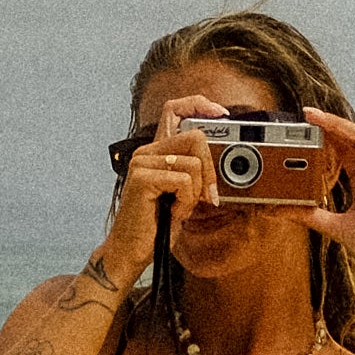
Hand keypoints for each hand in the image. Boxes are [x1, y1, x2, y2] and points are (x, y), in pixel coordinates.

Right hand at [102, 93, 225, 285]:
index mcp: (155, 151)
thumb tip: (217, 160)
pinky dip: (186, 202)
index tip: (222, 114)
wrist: (131, 251)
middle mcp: (146, 151)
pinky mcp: (142, 178)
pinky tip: (173, 213)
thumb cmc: (156, 226)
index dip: (200, 104)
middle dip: (209, 170)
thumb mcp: (182, 194)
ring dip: (195, 193)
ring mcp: (142, 162)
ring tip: (180, 208)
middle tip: (205, 196)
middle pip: (195, 137)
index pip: (175, 109)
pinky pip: (184, 181)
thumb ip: (195, 173)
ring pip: (193, 163)